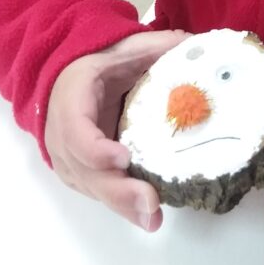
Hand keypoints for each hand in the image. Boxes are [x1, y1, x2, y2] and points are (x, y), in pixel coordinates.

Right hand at [45, 29, 187, 231]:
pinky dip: (120, 204)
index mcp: (71, 97)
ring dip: (121, 205)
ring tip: (152, 218)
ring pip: (92, 187)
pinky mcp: (80, 172)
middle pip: (85, 170)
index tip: (125, 158)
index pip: (76, 131)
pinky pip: (98, 191)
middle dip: (118, 190)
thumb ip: (161, 47)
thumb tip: (201, 46)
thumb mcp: (128, 48)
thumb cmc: (104, 59)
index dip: (96, 150)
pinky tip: (145, 215)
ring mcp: (68, 157)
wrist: (72, 73)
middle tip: (150, 203)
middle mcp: (62, 134)